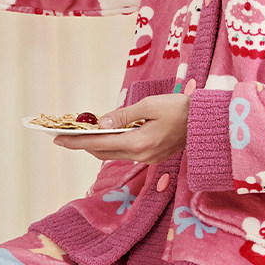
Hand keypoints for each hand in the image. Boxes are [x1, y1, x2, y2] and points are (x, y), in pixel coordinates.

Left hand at [53, 94, 189, 162]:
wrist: (206, 122)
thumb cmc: (180, 108)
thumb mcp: (149, 105)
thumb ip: (123, 115)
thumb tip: (100, 124)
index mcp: (139, 143)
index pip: (99, 143)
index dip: (76, 142)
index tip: (57, 139)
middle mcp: (141, 155)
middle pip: (102, 152)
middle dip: (82, 145)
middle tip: (64, 136)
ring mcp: (147, 158)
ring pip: (112, 154)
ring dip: (96, 145)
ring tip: (80, 135)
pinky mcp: (152, 156)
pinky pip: (124, 152)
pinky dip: (110, 145)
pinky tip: (105, 136)